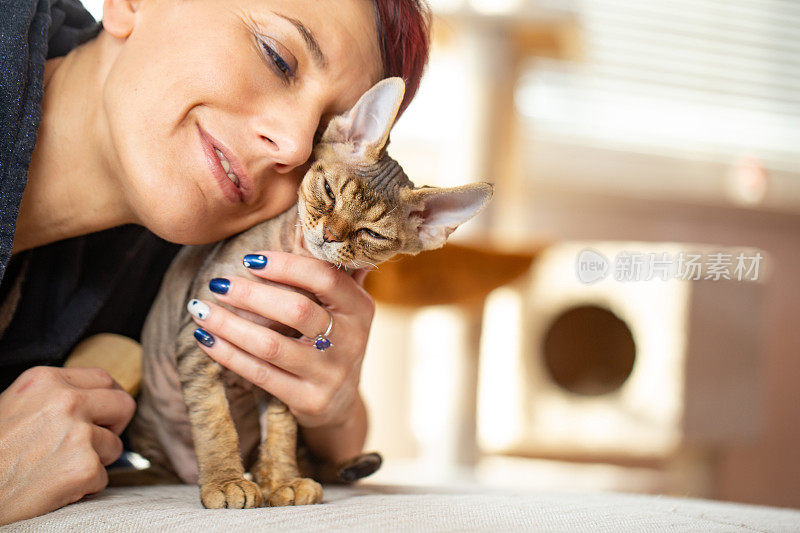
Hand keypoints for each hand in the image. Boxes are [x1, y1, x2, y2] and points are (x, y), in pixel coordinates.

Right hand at [0, 366, 135, 524]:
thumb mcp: (15, 405)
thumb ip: (53, 396)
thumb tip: (90, 397)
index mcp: (46, 381)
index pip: (103, 379)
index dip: (107, 399)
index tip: (103, 414)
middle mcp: (66, 401)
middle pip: (123, 405)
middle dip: (114, 425)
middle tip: (94, 441)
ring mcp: (78, 434)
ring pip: (115, 446)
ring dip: (96, 460)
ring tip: (61, 467)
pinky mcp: (84, 468)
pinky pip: (103, 478)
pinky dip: (85, 486)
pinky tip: (56, 485)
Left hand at [190, 251, 374, 429]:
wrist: (339, 402)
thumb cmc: (332, 341)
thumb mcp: (345, 308)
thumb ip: (335, 272)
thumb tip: (318, 223)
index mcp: (361, 309)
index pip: (326, 279)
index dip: (287, 266)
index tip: (249, 259)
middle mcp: (352, 341)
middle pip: (298, 311)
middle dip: (251, 295)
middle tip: (218, 283)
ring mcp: (331, 374)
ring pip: (272, 346)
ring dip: (230, 325)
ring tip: (201, 309)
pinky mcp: (309, 401)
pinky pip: (260, 374)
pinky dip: (227, 354)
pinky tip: (205, 338)